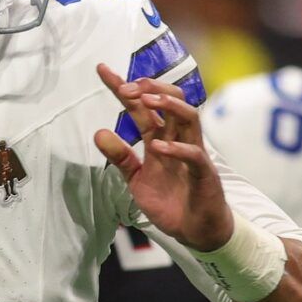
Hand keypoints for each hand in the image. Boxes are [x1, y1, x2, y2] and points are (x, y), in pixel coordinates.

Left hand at [93, 66, 233, 249]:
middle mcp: (178, 139)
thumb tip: (98, 133)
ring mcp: (193, 153)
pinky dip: (176, 148)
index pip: (142, 106)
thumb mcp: (136, 180)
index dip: (123, 87)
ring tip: (148, 100)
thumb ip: (120, 157)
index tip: (103, 70)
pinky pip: (194, 154)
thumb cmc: (170, 202)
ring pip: (190, 117)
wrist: (194, 231)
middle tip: (127, 88)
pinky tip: (158, 146)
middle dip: (150, 87)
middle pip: (171, 99)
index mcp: (161, 138)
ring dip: (169, 104)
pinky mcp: (204, 173)